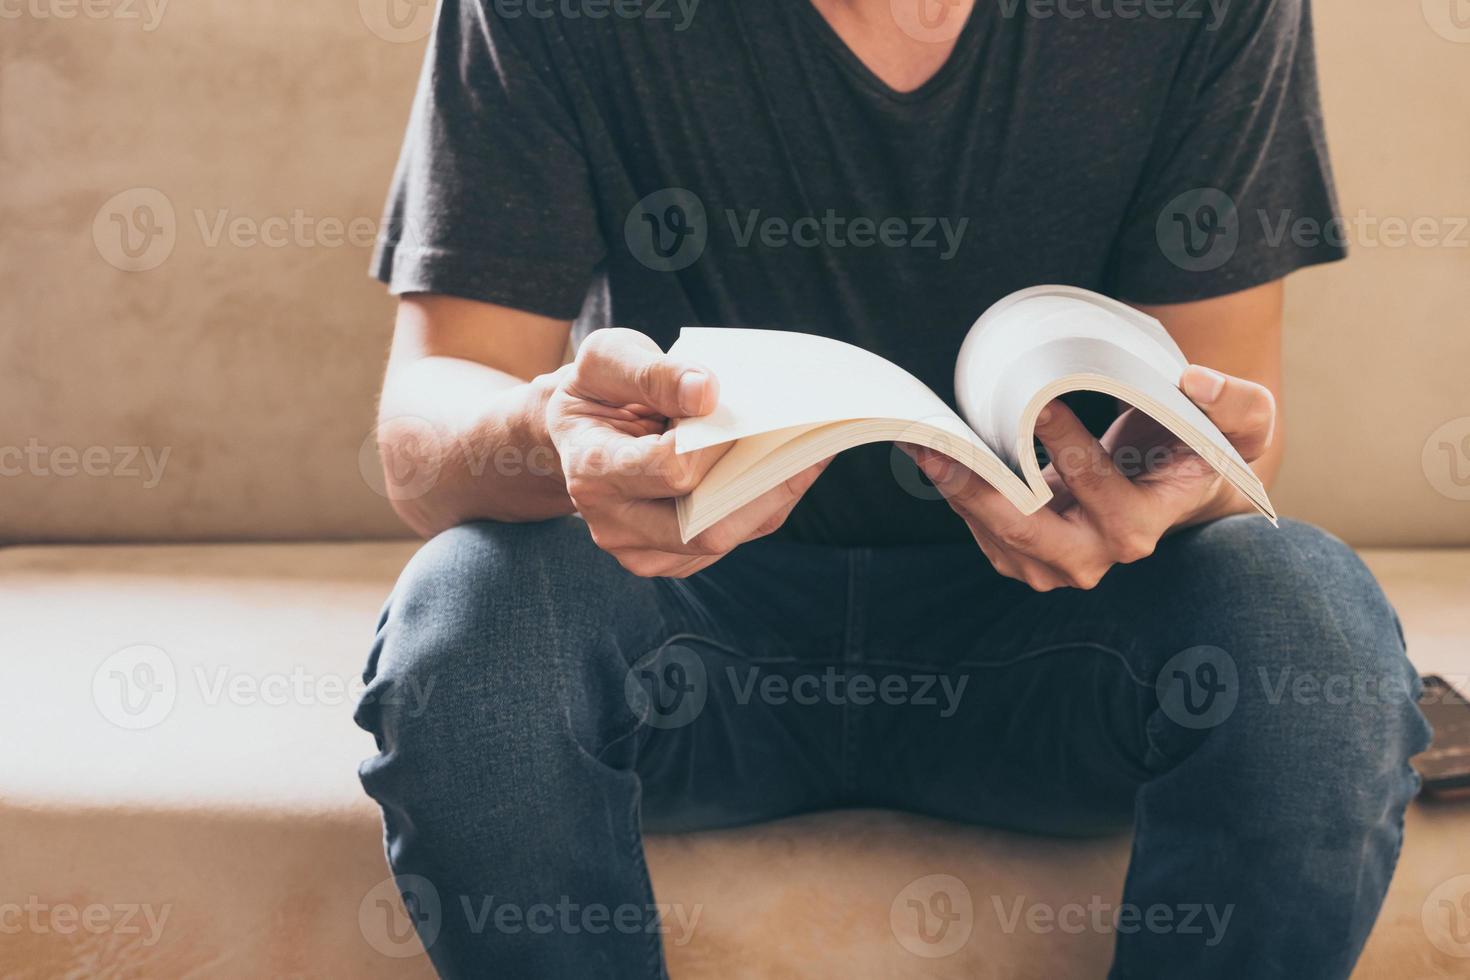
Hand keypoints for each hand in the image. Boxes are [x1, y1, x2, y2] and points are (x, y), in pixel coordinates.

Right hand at [546, 328, 828, 577]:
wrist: (576, 434)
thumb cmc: (595, 392)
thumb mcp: (606, 360)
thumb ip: (653, 373)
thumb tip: (706, 392)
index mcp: (592, 470)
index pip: (670, 469)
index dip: (717, 443)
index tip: (752, 410)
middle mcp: (613, 523)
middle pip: (704, 525)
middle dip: (762, 482)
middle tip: (808, 436)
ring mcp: (641, 549)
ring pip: (726, 537)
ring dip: (773, 494)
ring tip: (809, 446)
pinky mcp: (670, 557)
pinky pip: (731, 538)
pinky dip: (764, 503)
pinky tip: (788, 464)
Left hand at [906, 365, 1274, 591]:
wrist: (1178, 484)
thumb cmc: (1205, 448)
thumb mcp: (1243, 423)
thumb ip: (1234, 401)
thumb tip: (1195, 381)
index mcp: (1145, 525)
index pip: (1097, 487)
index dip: (1066, 447)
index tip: (1038, 405)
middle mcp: (1101, 556)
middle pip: (1031, 533)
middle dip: (982, 492)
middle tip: (944, 451)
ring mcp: (1061, 564)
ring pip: (999, 538)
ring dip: (960, 495)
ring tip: (927, 450)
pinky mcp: (1030, 557)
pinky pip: (987, 534)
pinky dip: (961, 498)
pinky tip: (940, 462)